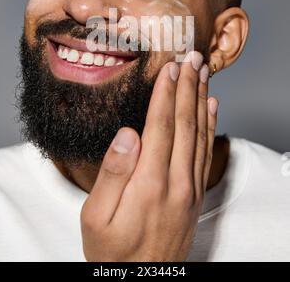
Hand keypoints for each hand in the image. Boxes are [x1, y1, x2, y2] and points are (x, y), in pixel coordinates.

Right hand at [81, 51, 218, 261]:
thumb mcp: (96, 218)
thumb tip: (127, 135)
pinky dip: (210, 125)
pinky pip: (206, 151)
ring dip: (201, 99)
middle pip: (185, 123)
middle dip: (188, 87)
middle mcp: (176, 182)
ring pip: (199, 133)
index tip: (170, 67)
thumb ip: (112, 174)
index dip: (166, 94)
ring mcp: (190, 188)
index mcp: (149, 184)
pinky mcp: (195, 194)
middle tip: (192, 57)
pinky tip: (211, 106)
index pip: (161, 127)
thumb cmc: (112, 251)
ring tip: (203, 72)